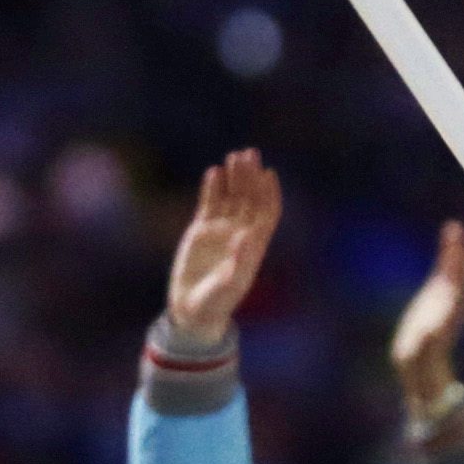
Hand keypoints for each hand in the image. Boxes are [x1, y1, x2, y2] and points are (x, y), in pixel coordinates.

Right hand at [165, 152, 283, 343]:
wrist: (192, 310)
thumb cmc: (216, 302)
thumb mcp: (230, 285)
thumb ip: (240, 261)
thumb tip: (249, 236)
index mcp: (255, 245)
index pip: (267, 212)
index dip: (270, 193)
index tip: (269, 174)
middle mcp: (241, 233)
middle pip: (250, 199)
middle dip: (251, 177)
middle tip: (249, 154)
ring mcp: (221, 229)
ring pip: (231, 197)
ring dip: (234, 177)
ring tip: (233, 157)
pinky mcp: (201, 229)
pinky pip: (210, 204)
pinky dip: (212, 189)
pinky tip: (213, 172)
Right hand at [389, 220, 463, 408]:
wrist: (421, 365)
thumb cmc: (419, 360)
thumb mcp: (419, 352)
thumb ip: (424, 341)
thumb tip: (429, 333)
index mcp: (450, 312)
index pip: (460, 282)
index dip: (459, 262)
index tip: (456, 242)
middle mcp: (453, 303)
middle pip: (462, 271)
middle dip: (460, 250)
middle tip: (454, 228)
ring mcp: (448, 299)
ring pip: (457, 270)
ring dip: (456, 250)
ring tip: (452, 229)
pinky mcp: (439, 298)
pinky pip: (448, 273)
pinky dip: (449, 257)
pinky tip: (447, 244)